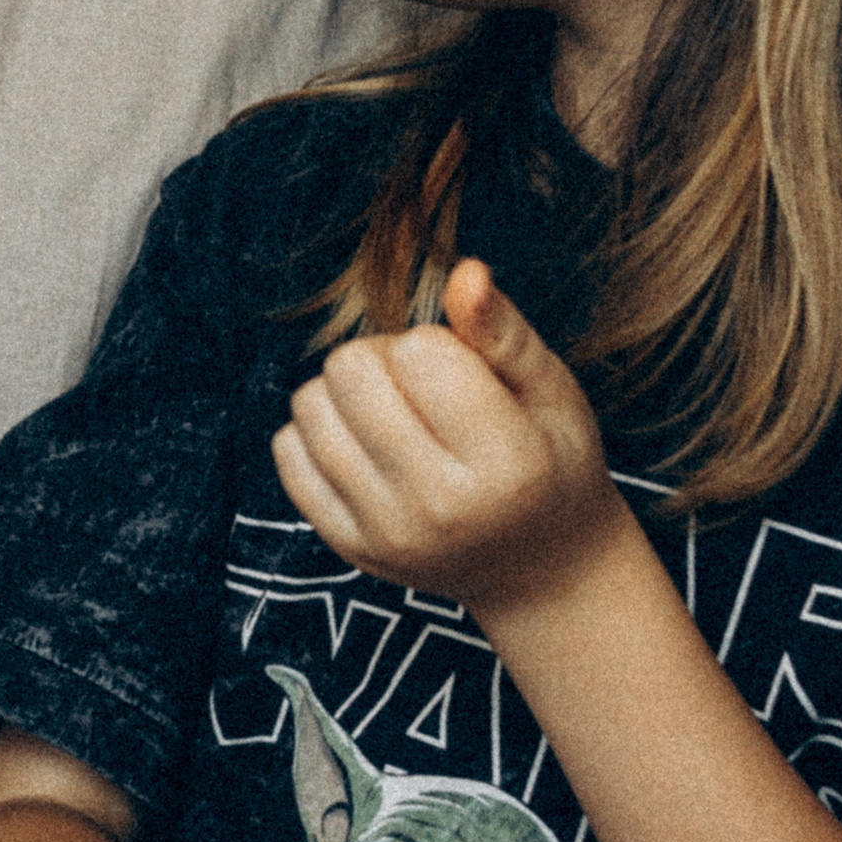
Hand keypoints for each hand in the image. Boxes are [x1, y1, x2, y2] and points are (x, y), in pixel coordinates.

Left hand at [271, 259, 630, 627]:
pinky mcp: (347, 547)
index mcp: (506, 465)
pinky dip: (317, 433)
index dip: (437, 344)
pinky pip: (287, 454)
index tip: (464, 374)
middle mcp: (439, 507)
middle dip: (385, 358)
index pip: (419, 351)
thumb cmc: (553, 463)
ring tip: (396, 416)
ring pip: (309, 405)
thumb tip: (464, 271)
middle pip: (351, 370)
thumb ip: (504, 331)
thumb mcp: (552, 392)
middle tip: (425, 391)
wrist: (543, 570)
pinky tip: (364, 444)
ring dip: (345, 393)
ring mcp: (385, 534)